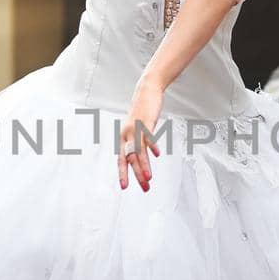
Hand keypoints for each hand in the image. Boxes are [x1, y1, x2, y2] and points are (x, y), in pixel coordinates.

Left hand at [118, 75, 162, 191]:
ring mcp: (136, 128)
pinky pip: (149, 136)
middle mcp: (127, 134)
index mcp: (123, 138)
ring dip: (144, 166)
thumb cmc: (142, 111)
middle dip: (137, 175)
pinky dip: (153, 145)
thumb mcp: (138, 129)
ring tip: (148, 178)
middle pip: (131, 158)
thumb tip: (141, 157)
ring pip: (139, 151)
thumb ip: (138, 143)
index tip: (124, 187)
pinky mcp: (146, 122)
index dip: (122, 173)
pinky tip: (157, 155)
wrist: (145, 91)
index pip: (121, 159)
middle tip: (144, 188)